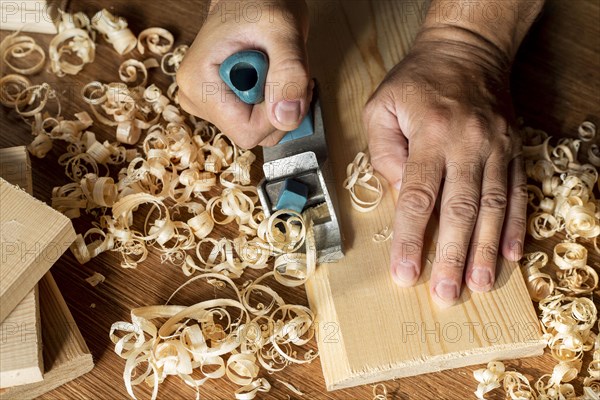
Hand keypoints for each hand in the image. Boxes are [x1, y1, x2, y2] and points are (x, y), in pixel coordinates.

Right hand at [177, 0, 310, 148]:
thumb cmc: (259, 3)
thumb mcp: (283, 31)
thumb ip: (289, 73)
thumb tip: (287, 118)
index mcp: (198, 83)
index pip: (246, 131)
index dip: (276, 115)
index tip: (289, 84)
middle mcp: (195, 98)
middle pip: (252, 134)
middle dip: (281, 109)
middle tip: (289, 73)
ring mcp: (206, 104)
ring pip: (258, 131)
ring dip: (281, 106)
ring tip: (281, 72)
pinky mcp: (220, 105)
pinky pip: (257, 122)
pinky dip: (276, 104)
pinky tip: (275, 78)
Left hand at [364, 30, 526, 306]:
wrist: (467, 49)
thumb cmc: (416, 81)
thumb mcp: (381, 107)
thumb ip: (383, 153)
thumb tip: (400, 195)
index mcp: (431, 134)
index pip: (419, 197)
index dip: (412, 239)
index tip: (406, 274)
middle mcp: (468, 144)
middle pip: (461, 210)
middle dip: (453, 256)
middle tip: (446, 294)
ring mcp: (497, 147)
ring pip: (493, 207)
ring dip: (486, 250)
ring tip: (479, 285)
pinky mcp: (513, 149)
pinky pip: (517, 192)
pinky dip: (514, 225)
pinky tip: (510, 254)